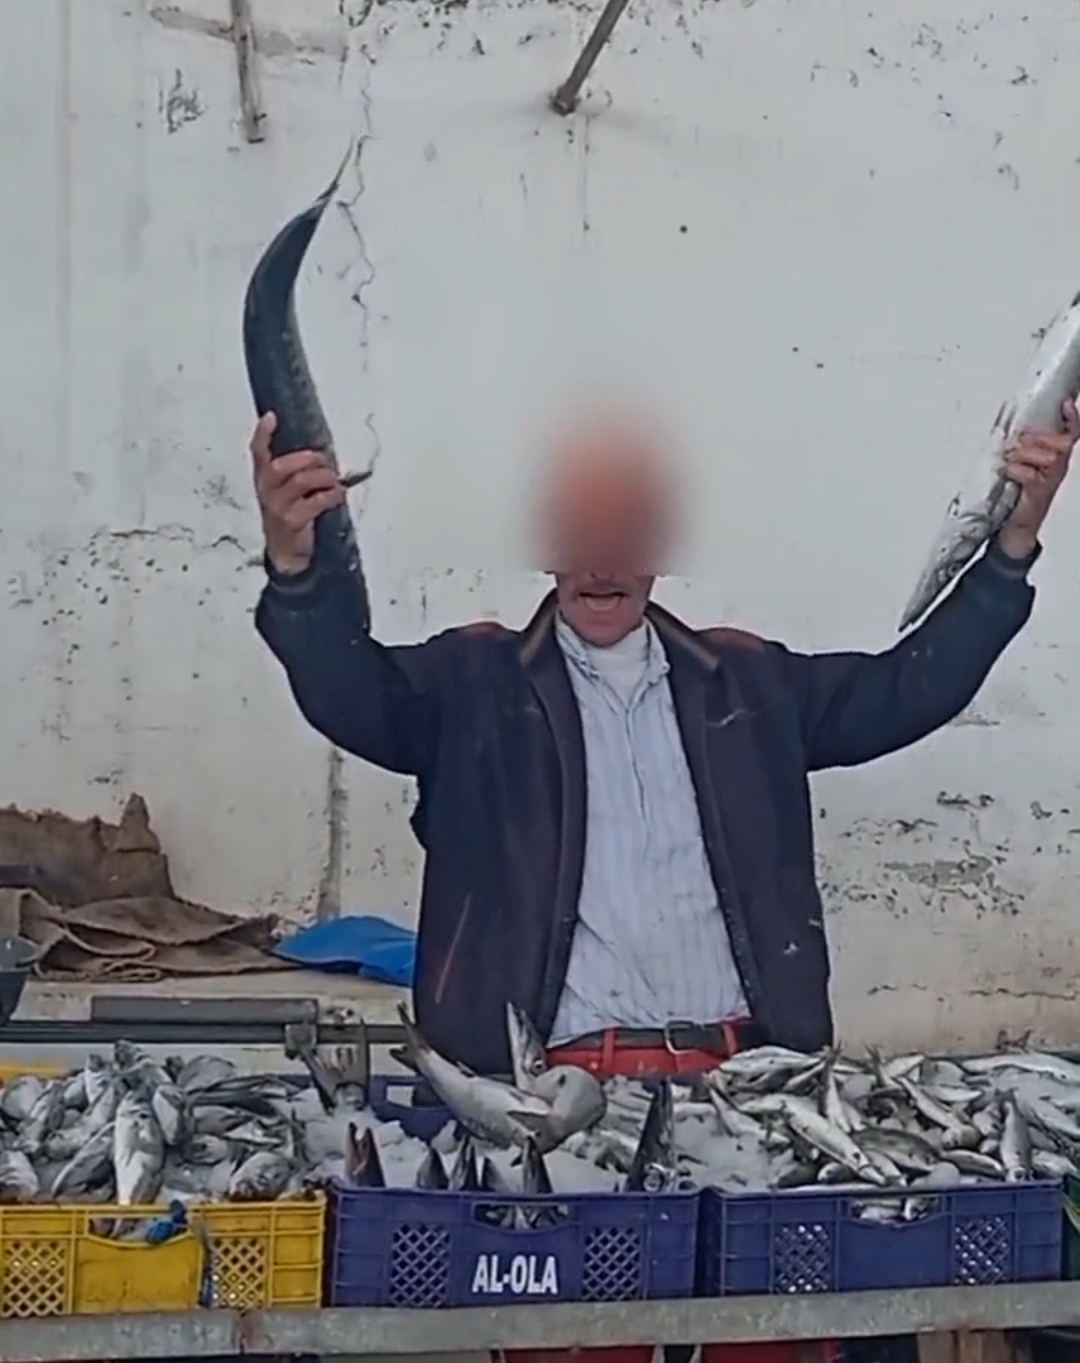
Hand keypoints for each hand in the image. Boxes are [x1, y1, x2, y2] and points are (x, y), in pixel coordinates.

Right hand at [250, 412, 344, 574]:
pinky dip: (331, 495)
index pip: (257, 452)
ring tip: (333, 480)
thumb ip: (296, 472)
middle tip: (325, 461)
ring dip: (323, 476)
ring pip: (300, 481)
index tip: (272, 417)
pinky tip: (338, 494)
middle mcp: (267, 491)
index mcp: (264, 479)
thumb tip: (323, 452)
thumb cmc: (292, 515)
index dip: (263, 434)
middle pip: (281, 465)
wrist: (287, 553)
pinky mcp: (293, 521)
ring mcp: (278, 507)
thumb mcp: (287, 491)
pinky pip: (315, 502)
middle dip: (307, 458)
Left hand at [996, 397, 1078, 558]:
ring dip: (1023, 455)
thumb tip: (1015, 428)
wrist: (1016, 525)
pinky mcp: (1041, 492)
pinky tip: (1010, 475)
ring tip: (1010, 462)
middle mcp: (1059, 466)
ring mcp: (1052, 480)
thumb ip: (1023, 445)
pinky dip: (1016, 471)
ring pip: (1047, 456)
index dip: (1073, 419)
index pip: (1072, 432)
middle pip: (1060, 442)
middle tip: (1016, 446)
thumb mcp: (1021, 462)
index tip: (1066, 404)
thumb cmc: (1017, 490)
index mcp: (1055, 455)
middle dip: (1036, 438)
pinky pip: (1031, 474)